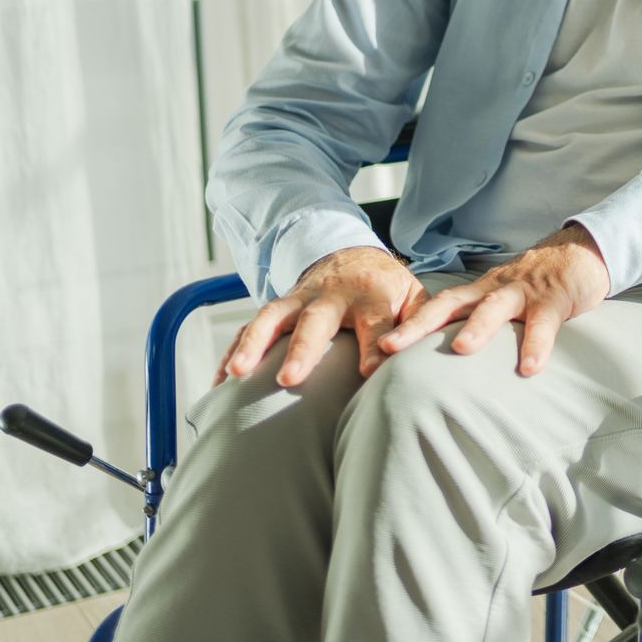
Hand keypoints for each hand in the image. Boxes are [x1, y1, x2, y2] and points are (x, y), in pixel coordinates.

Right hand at [218, 245, 424, 386]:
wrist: (353, 257)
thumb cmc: (388, 290)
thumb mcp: (412, 297)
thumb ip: (420, 324)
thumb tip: (424, 354)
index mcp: (371, 295)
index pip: (375, 323)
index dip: (374, 347)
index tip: (369, 372)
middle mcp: (332, 296)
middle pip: (315, 320)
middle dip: (302, 349)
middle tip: (290, 379)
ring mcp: (299, 299)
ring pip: (271, 317)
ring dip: (253, 344)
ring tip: (236, 374)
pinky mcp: (277, 308)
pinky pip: (248, 329)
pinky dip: (231, 352)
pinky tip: (217, 384)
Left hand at [375, 225, 611, 376]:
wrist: (579, 254)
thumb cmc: (536, 287)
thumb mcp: (501, 302)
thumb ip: (479, 325)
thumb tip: (447, 366)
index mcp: (477, 292)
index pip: (435, 307)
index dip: (406, 325)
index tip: (378, 348)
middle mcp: (493, 290)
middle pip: (450, 304)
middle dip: (419, 325)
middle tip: (391, 347)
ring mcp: (523, 293)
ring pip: (495, 308)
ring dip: (478, 327)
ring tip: (463, 350)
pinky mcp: (554, 299)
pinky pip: (544, 324)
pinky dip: (537, 345)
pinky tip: (529, 368)